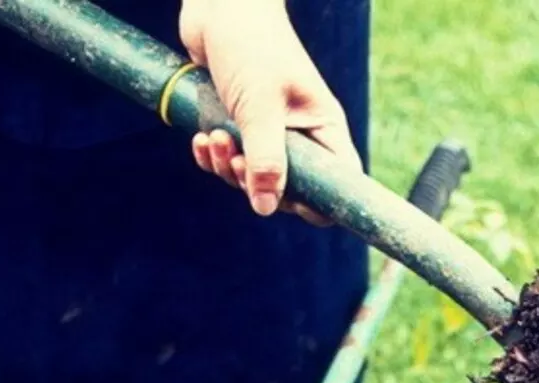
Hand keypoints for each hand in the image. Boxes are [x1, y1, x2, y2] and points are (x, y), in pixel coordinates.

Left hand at [179, 0, 361, 219]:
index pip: (337, 183)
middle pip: (290, 190)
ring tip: (214, 139)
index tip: (284, 201)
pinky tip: (201, 139)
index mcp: (322, 128)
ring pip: (254, 178)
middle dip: (257, 184)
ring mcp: (270, 131)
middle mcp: (301, 134)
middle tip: (236, 161)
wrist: (218, 3)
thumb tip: (265, 207)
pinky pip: (230, 160)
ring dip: (228, 168)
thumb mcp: (259, 106)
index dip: (316, 203)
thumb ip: (265, 159)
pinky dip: (214, 156)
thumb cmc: (249, 45)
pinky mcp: (240, 124)